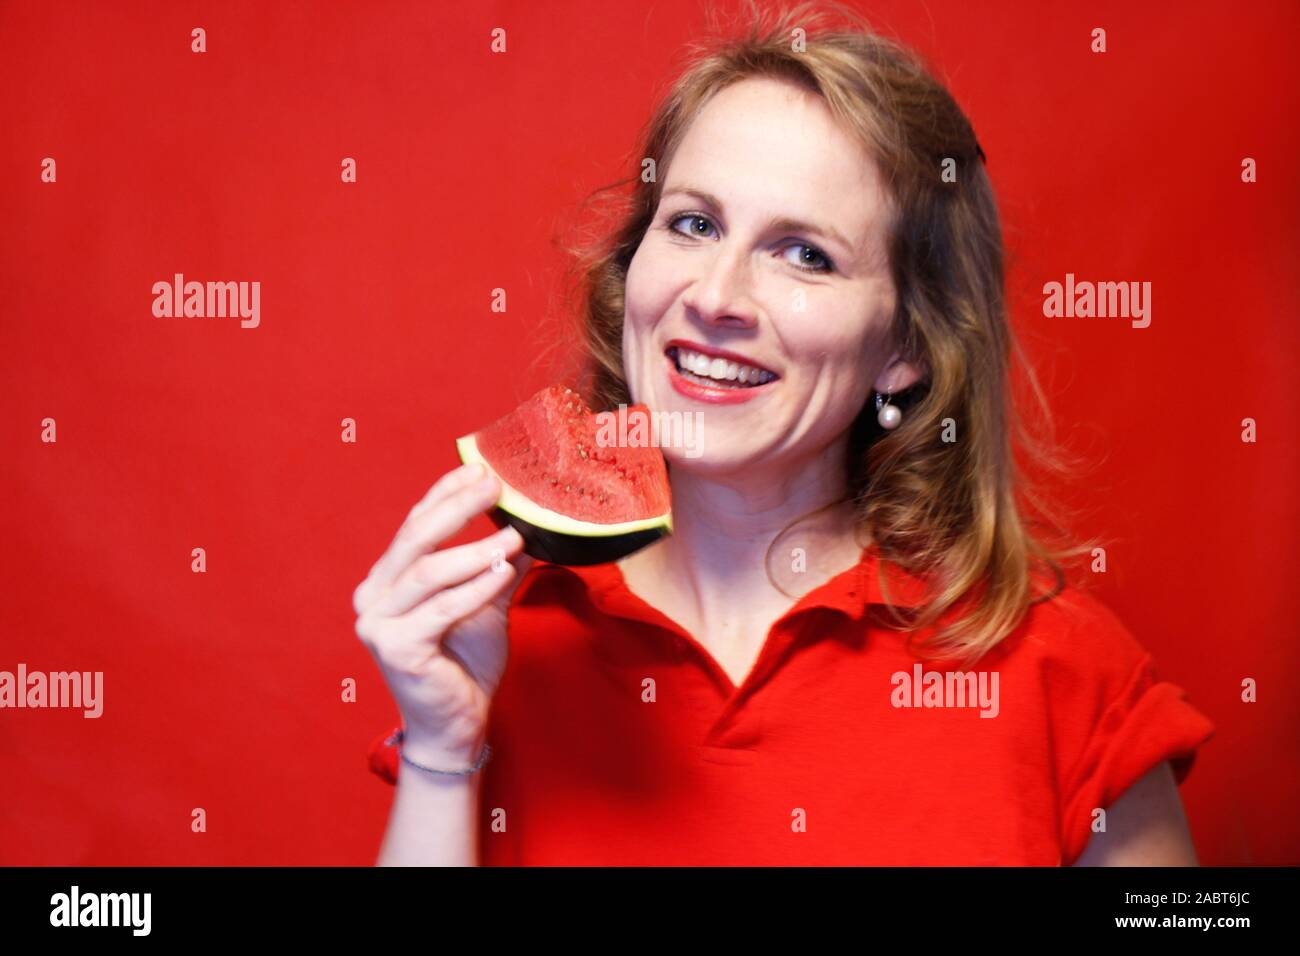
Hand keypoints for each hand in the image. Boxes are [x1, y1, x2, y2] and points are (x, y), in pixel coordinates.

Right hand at [352, 463, 532, 764]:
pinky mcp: (394, 648)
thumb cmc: (466, 664)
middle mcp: (373, 596)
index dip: (445, 493)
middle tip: (494, 486)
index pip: (415, 524)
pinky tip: (503, 571)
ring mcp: (377, 623)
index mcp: (388, 579)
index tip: (479, 469)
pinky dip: (475, 587)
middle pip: (416, 538)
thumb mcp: (486, 602)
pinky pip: (440, 608)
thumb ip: (497, 564)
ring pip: (428, 571)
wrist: (457, 725)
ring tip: (513, 536)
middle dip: (457, 508)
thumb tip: (530, 522)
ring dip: (474, 549)